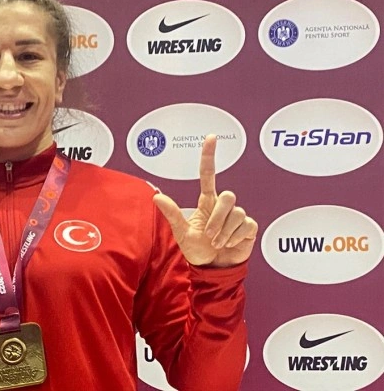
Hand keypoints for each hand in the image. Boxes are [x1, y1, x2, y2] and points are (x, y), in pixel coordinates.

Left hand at [152, 135, 257, 266]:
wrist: (213, 269)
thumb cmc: (197, 250)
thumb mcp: (182, 233)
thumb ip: (172, 214)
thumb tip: (156, 197)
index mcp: (206, 202)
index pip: (208, 175)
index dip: (209, 156)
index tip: (211, 138)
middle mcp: (223, 206)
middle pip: (228, 197)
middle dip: (217, 219)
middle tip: (209, 236)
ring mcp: (237, 216)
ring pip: (236, 212)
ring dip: (224, 231)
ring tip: (217, 243)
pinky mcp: (249, 227)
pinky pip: (246, 224)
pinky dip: (235, 237)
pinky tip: (230, 243)